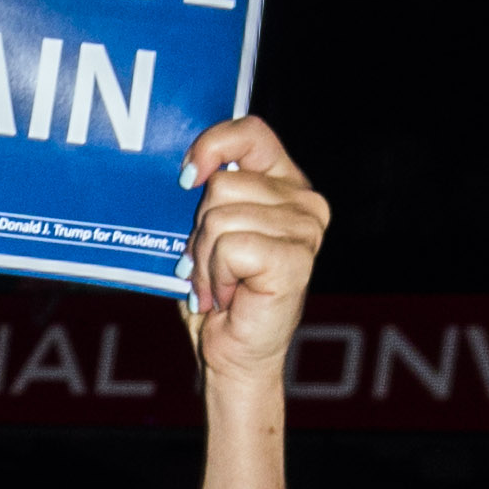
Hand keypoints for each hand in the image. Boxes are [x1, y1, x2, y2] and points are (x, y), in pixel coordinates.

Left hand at [172, 116, 328, 392]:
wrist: (233, 355)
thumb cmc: (218, 294)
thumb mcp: (207, 233)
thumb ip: (208, 195)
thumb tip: (183, 169)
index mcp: (285, 184)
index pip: (251, 133)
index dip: (213, 146)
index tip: (187, 178)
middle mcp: (304, 202)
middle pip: (222, 186)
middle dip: (199, 231)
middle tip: (210, 266)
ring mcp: (305, 230)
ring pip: (220, 219)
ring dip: (206, 260)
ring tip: (220, 285)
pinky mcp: (295, 259)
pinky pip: (231, 247)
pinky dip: (216, 277)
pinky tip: (230, 296)